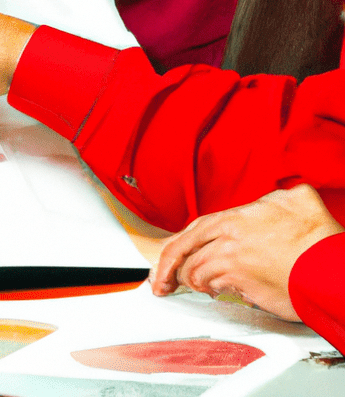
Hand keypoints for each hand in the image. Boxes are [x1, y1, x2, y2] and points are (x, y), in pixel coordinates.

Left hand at [151, 184, 343, 319]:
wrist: (332, 268)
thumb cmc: (317, 238)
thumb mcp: (294, 200)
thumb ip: (271, 199)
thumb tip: (269, 201)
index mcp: (233, 218)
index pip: (191, 231)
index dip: (174, 246)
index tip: (164, 258)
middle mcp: (227, 239)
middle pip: (183, 253)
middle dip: (167, 270)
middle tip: (161, 283)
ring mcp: (233, 263)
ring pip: (196, 273)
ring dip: (193, 281)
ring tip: (195, 286)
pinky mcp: (243, 286)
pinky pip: (215, 288)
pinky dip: (212, 290)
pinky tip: (216, 292)